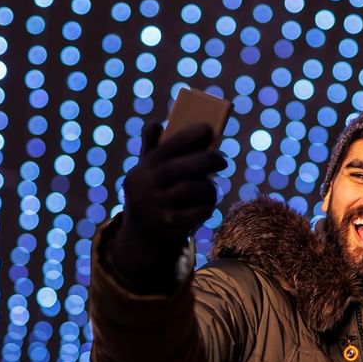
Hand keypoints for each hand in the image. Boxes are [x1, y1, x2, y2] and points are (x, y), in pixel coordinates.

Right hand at [109, 119, 225, 292]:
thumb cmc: (148, 196)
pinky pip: (198, 210)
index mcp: (141, 171)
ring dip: (208, 186)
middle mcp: (145, 188)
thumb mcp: (144, 174)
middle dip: (206, 160)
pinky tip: (207, 203)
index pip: (165, 147)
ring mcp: (156, 208)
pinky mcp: (170, 226)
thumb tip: (155, 122)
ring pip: (192, 189)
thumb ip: (151, 149)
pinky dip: (207, 205)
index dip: (188, 135)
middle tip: (223, 160)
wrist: (139, 239)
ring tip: (212, 186)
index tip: (208, 128)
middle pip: (180, 168)